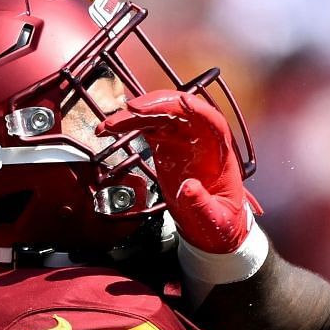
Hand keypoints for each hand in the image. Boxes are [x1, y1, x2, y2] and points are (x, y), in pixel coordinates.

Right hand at [96, 89, 257, 253]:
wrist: (212, 229)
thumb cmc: (220, 221)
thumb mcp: (215, 219)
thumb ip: (202, 205)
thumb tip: (187, 188)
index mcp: (219, 149)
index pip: (209, 119)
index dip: (194, 107)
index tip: (179, 101)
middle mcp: (200, 137)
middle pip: (179, 109)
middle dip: (155, 105)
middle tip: (132, 110)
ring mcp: (181, 139)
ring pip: (158, 115)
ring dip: (134, 115)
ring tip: (110, 125)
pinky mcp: (165, 146)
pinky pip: (146, 127)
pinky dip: (128, 125)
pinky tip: (110, 129)